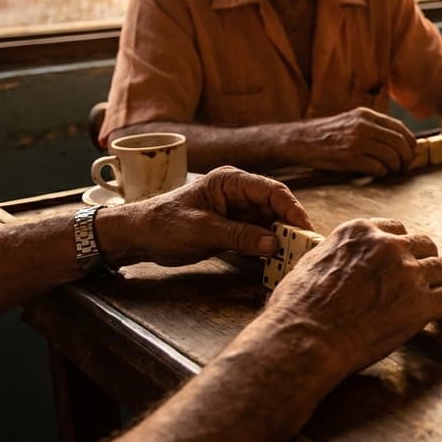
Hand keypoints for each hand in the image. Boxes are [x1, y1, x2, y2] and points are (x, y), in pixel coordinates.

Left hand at [99, 166, 310, 267]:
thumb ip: (239, 236)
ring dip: (280, 239)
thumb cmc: (163, 225)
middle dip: (289, 226)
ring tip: (293, 256)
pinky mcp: (232, 227)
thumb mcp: (202, 231)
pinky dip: (266, 247)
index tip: (304, 230)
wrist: (137, 236)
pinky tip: (276, 260)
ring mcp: (236, 210)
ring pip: (268, 222)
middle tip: (303, 248)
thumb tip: (273, 244)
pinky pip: (257, 235)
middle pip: (274, 207)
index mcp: (230, 181)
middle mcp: (237, 192)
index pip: (271, 191)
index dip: (292, 209)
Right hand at [263, 218, 441, 375]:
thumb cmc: (297, 307)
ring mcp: (407, 273)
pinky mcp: (420, 303)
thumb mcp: (311, 262)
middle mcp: (388, 246)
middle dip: (424, 261)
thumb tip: (337, 263)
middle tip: (421, 279)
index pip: (395, 229)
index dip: (401, 247)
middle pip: (423, 244)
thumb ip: (336, 255)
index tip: (402, 260)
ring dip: (440, 282)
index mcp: (360, 232)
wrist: (305, 336)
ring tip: (436, 297)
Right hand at [295, 107, 417, 174]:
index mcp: (366, 115)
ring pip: (391, 156)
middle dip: (406, 157)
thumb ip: (373, 127)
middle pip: (399, 143)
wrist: (299, 140)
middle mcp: (363, 126)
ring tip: (391, 170)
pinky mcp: (349, 158)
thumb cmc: (328, 134)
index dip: (410, 143)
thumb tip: (401, 141)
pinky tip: (377, 173)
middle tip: (404, 166)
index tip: (411, 153)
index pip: (400, 128)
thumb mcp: (352, 120)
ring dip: (395, 167)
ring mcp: (356, 141)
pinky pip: (377, 167)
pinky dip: (382, 172)